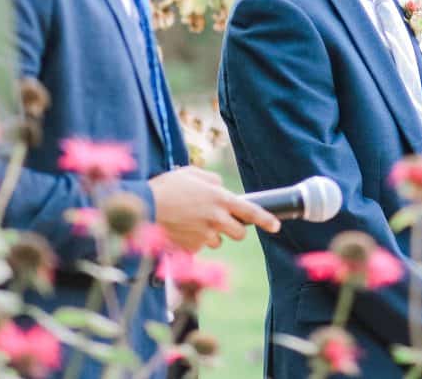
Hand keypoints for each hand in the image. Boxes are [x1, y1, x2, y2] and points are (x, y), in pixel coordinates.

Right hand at [149, 166, 280, 250]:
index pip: (250, 212)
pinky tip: (182, 228)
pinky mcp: (192, 248)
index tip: (276, 226)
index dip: (266, 219)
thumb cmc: (168, 186)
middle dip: (234, 228)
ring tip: (193, 220)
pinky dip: (194, 240)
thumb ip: (212, 181)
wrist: (145, 208)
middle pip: (239, 233)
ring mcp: (204, 236)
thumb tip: (221, 188)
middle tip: (221, 220)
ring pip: (218, 241)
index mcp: (219, 199)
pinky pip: (199, 246)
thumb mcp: (192, 173)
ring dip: (211, 234)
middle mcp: (215, 219)